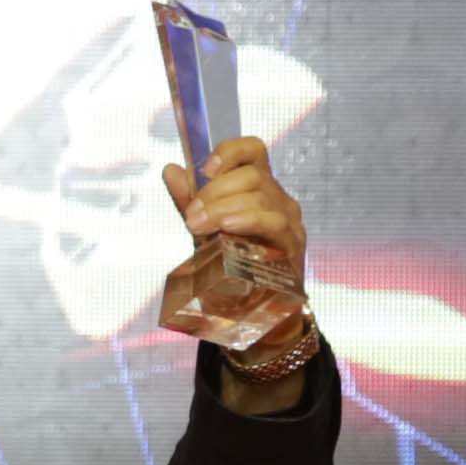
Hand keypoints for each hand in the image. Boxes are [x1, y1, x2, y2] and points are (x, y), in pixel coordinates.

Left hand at [156, 135, 318, 402]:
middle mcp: (278, 200)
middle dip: (215, 191)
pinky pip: (274, 224)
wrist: (254, 313)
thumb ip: (190, 202)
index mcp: (259, 188)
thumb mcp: (205, 231)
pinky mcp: (293, 248)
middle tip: (191, 216)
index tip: (205, 168)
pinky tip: (227, 229)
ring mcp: (289, 223)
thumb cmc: (232, 267)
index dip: (229, 151)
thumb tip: (171, 169)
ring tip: (199, 226)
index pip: (253, 151)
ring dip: (224, 208)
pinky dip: (247, 220)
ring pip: (262, 197)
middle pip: (253, 175)